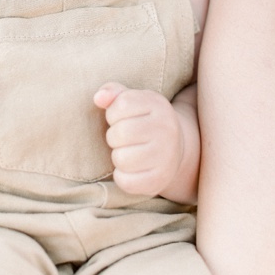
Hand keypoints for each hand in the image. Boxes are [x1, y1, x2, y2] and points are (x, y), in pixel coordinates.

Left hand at [94, 82, 183, 197]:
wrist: (175, 149)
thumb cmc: (143, 120)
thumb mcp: (132, 100)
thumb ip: (113, 92)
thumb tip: (99, 98)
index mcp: (158, 105)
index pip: (120, 106)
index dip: (112, 114)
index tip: (121, 118)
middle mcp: (166, 130)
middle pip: (119, 134)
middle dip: (113, 136)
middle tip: (124, 139)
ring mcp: (167, 157)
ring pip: (121, 159)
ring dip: (118, 156)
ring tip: (128, 152)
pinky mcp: (161, 180)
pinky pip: (126, 182)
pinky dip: (121, 177)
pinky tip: (131, 169)